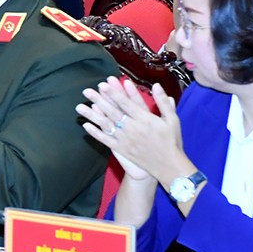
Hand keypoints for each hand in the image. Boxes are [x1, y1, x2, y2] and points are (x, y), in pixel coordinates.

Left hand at [76, 76, 192, 186]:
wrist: (169, 166)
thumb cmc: (172, 141)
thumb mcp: (173, 120)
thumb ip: (163, 102)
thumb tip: (156, 85)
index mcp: (145, 119)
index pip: (126, 103)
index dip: (114, 93)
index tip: (103, 84)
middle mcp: (133, 128)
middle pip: (113, 112)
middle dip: (99, 100)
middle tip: (87, 90)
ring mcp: (126, 140)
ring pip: (106, 125)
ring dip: (92, 115)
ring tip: (79, 106)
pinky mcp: (122, 150)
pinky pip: (106, 140)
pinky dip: (96, 133)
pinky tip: (86, 125)